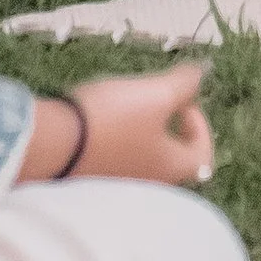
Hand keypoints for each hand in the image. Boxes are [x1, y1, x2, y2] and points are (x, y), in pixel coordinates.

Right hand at [27, 63, 215, 185]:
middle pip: (173, 159)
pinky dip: (117, 143)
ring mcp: (121, 188)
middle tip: (154, 102)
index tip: (182, 99)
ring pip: (144, 161)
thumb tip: (205, 72)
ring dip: (142, 134)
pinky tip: (100, 123)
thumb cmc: (112, 120)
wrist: (55, 146)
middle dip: (168, 128)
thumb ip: (184, 84)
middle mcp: (150, 185)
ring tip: (124, 106)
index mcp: (171, 167)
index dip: (200, 123)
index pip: (203, 155)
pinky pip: (117, 163)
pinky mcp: (95, 184)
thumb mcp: (155, 93)